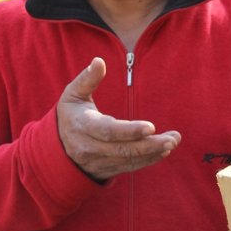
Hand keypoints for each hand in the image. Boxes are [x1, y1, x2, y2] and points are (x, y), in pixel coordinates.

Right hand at [56, 57, 180, 180]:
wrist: (57, 149)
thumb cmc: (70, 115)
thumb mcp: (72, 94)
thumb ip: (87, 79)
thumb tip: (99, 61)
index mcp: (83, 126)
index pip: (108, 131)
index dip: (129, 131)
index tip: (151, 126)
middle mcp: (90, 148)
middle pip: (123, 149)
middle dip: (150, 145)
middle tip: (173, 138)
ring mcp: (99, 161)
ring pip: (129, 159)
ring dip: (154, 152)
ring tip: (173, 141)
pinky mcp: (108, 169)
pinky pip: (130, 167)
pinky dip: (149, 160)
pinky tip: (164, 151)